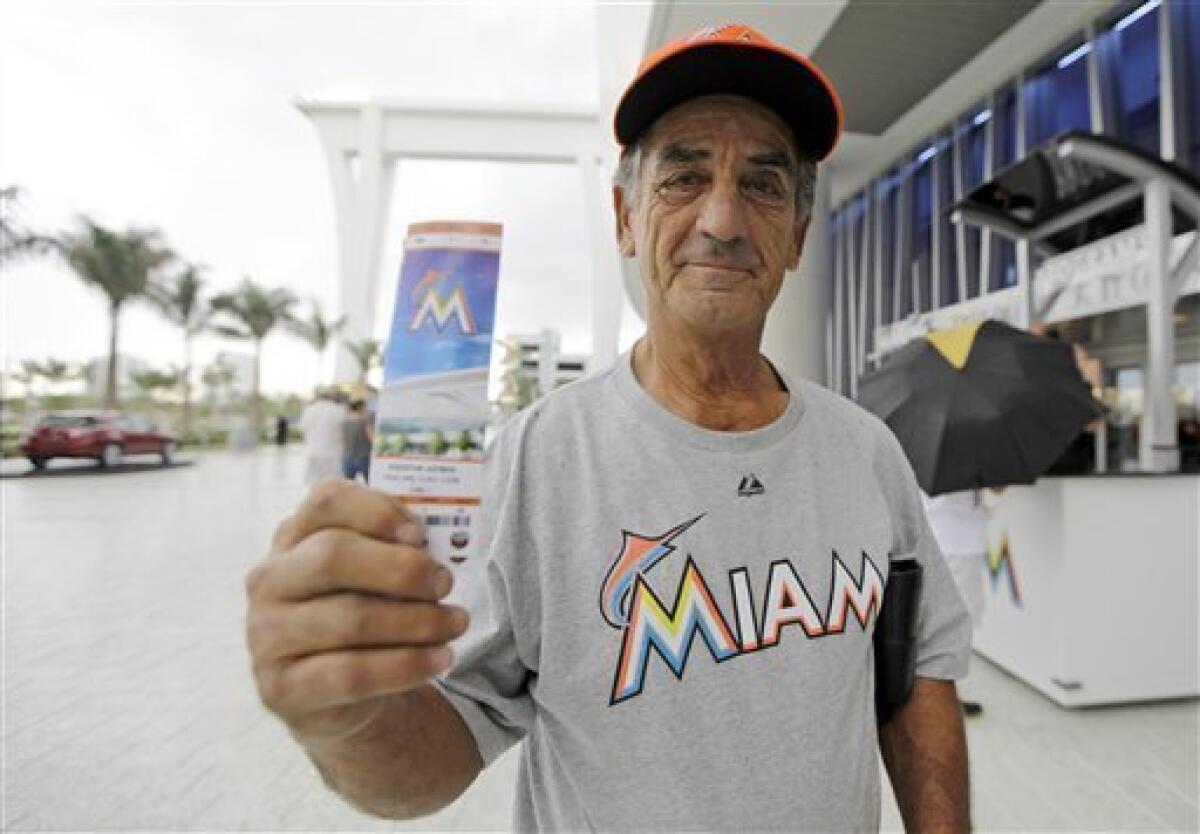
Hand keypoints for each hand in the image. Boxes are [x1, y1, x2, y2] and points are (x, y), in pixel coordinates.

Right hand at [246, 479, 468, 747]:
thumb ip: (393, 552)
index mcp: (293, 538)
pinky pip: (353, 674)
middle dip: (401, 569)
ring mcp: (268, 636)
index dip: (376, 511)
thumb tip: (436, 550)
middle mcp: (270, 581)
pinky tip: (441, 659)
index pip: (325, 502)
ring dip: (418, 621)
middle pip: (332, 556)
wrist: (339, 698)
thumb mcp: (372, 577)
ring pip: (350, 618)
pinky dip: (407, 665)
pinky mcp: (283, 689)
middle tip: (445, 583)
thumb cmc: (363, 616)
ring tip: (456, 623)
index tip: (420, 534)